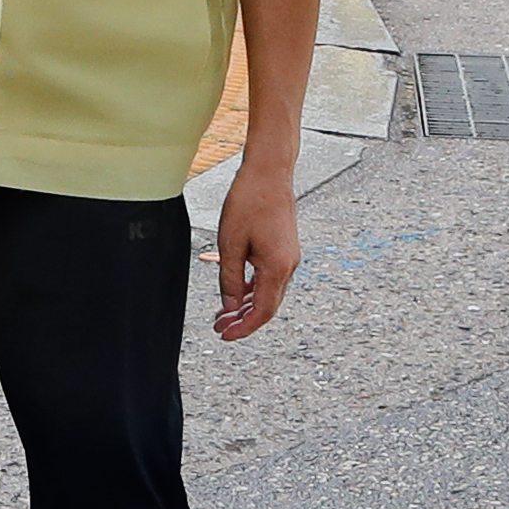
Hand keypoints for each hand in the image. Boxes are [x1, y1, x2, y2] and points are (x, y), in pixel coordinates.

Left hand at [214, 162, 302, 340]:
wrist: (269, 173)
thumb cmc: (248, 202)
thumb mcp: (230, 245)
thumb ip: (229, 280)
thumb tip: (230, 308)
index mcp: (277, 268)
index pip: (262, 311)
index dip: (244, 328)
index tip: (225, 336)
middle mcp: (288, 266)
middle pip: (267, 305)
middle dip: (243, 319)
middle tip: (219, 327)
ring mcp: (288, 257)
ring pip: (267, 292)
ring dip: (246, 304)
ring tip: (222, 312)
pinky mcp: (284, 248)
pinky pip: (268, 276)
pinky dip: (252, 287)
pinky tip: (234, 290)